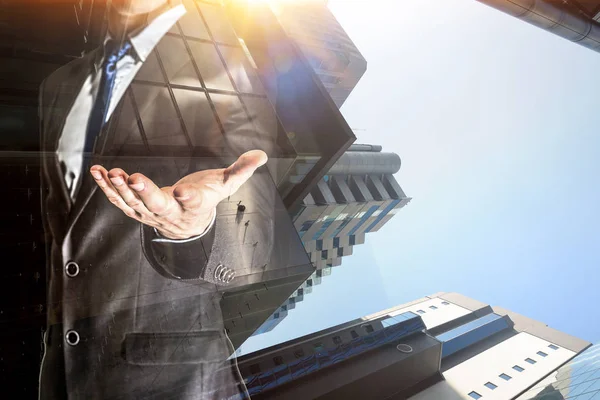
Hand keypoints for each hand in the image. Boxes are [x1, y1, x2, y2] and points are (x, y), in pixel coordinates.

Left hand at [90, 150, 267, 239]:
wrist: (188, 224)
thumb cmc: (208, 197)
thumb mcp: (227, 184)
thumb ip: (241, 169)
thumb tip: (261, 155)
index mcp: (196, 207)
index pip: (195, 203)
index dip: (190, 197)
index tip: (184, 190)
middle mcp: (172, 213)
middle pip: (159, 205)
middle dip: (146, 192)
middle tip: (135, 178)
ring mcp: (152, 214)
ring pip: (135, 204)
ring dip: (121, 189)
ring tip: (111, 172)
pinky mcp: (137, 210)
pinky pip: (120, 201)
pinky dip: (107, 188)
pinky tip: (98, 172)